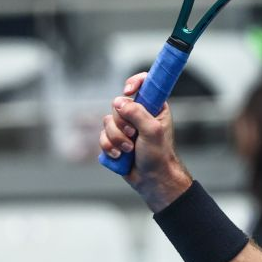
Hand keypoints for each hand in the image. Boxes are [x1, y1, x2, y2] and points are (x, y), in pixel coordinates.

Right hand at [99, 73, 192, 210]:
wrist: (151, 179)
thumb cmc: (159, 155)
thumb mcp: (153, 131)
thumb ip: (138, 113)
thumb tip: (120, 101)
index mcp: (154, 107)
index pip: (144, 84)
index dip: (134, 83)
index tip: (128, 92)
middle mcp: (139, 114)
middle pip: (118, 105)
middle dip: (122, 123)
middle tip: (133, 135)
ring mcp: (126, 126)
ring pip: (107, 122)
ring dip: (116, 138)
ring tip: (129, 150)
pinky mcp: (115, 139)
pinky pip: (102, 136)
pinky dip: (109, 146)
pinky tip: (120, 155)